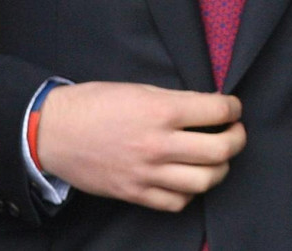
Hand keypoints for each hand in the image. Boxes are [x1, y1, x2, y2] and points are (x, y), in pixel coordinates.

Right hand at [36, 81, 245, 211]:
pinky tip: (189, 178)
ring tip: (216, 157)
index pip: (218, 111)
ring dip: (220, 168)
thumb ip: (177, 100)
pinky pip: (177, 202)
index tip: (233, 108)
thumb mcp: (141, 89)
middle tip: (234, 132)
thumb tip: (210, 106)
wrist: (54, 132)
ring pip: (205, 181)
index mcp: (162, 111)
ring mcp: (147, 173)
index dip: (234, 107)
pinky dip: (191, 192)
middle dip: (237, 139)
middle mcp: (158, 144)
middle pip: (220, 150)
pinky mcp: (135, 194)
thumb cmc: (96, 103)